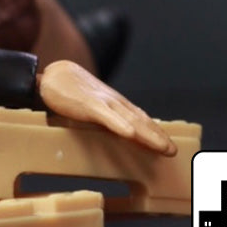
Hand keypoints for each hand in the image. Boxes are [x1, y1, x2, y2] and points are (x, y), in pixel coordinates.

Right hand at [37, 59, 176, 155]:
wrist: (53, 74)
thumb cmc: (72, 93)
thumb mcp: (93, 108)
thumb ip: (105, 120)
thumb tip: (118, 136)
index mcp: (115, 104)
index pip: (141, 118)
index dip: (156, 132)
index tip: (169, 147)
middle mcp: (114, 102)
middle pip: (140, 121)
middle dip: (158, 136)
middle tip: (173, 151)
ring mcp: (103, 102)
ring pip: (130, 120)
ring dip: (147, 134)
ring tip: (162, 146)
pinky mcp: (88, 105)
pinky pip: (107, 117)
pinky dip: (120, 125)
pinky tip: (130, 134)